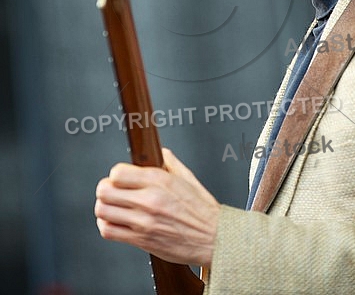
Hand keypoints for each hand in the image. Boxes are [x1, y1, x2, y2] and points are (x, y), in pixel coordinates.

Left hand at [95, 148, 220, 265]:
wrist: (214, 239)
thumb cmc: (203, 211)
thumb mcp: (189, 178)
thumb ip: (170, 162)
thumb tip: (161, 153)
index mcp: (159, 180)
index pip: (117, 172)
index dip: (115, 175)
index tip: (120, 178)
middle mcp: (149, 200)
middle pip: (104, 191)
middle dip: (105, 190)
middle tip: (112, 191)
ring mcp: (143, 221)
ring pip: (102, 211)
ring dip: (104, 208)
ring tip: (113, 207)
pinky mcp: (141, 240)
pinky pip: (109, 232)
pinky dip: (106, 225)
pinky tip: (115, 222)